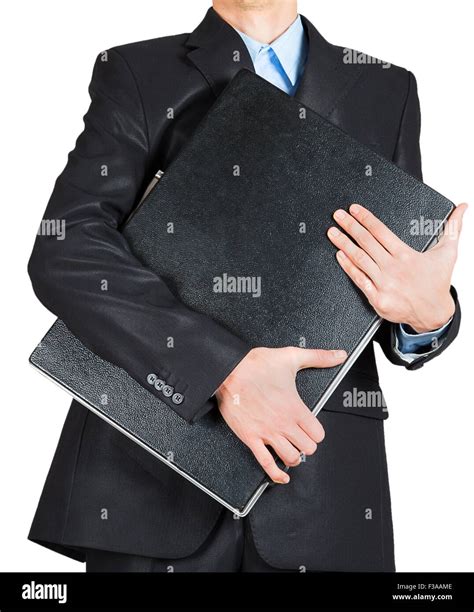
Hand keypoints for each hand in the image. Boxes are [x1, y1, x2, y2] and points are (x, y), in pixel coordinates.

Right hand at [216, 346, 346, 482]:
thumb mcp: (292, 356)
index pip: (318, 434)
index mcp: (295, 407)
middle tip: (301, 438)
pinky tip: (281, 476)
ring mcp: (267, 432)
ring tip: (292, 450)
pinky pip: (266, 463)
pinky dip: (276, 474)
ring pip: (291, 458)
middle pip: (307, 448)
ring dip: (294, 457)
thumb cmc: (256, 364)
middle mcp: (283, 423)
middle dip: (306, 445)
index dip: (316, 433)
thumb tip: (339, 355)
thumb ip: (319, 357)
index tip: (311, 428)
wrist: (228, 370)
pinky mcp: (251, 437)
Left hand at [327, 203, 466, 332]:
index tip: (354, 209)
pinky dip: (347, 267)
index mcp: (406, 255)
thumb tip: (463, 207)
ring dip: (343, 244)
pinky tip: (339, 255)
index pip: (381, 231)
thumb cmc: (437, 282)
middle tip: (337, 215)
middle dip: (350, 226)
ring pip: (359, 259)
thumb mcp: (448, 252)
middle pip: (366, 242)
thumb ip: (453, 227)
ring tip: (332, 232)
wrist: (433, 314)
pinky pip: (358, 279)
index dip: (366, 218)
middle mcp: (393, 268)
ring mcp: (384, 283)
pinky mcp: (377, 297)